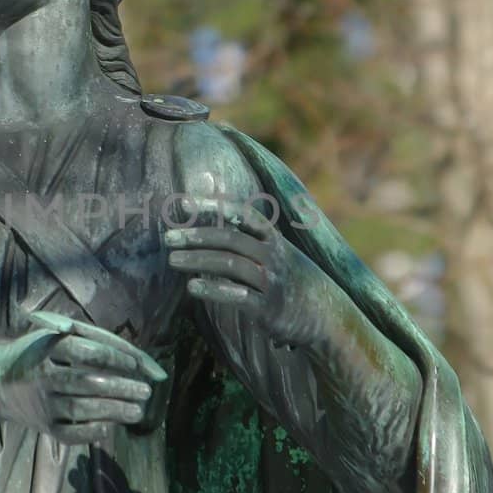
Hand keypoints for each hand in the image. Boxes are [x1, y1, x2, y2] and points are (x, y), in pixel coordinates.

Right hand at [0, 311, 167, 445]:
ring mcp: (41, 403)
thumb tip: (144, 362)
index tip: (138, 366)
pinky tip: (110, 427)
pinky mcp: (42, 426)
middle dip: (120, 388)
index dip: (117, 359)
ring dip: (113, 411)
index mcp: (49, 347)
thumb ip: (100, 341)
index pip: (88, 352)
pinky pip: (69, 434)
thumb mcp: (61, 335)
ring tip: (137, 411)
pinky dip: (91, 432)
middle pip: (86, 382)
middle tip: (146, 392)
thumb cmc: (43, 353)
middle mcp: (43, 375)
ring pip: (80, 409)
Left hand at [163, 197, 327, 348]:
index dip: (216, 208)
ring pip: (232, 266)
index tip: (185, 205)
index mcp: (272, 238)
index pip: (244, 215)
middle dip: (198, 236)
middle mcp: (273, 255)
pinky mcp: (268, 308)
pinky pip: (239, 296)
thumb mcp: (271, 246)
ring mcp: (271, 281)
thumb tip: (208, 179)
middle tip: (167, 238)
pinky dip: (215, 290)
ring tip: (173, 260)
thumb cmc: (287, 273)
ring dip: (199, 261)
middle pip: (232, 240)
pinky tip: (192, 287)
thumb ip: (239, 219)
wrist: (324, 313)